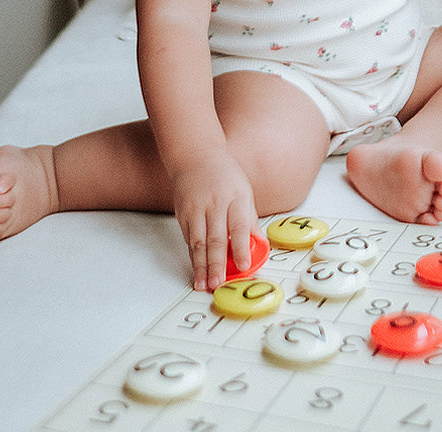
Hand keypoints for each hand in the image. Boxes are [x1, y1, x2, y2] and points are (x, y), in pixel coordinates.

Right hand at [169, 152, 259, 291]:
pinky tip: (197, 270)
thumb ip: (249, 219)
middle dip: (216, 264)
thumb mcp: (244, 192)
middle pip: (215, 238)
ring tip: (203, 284)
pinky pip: (188, 239)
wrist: (195, 157)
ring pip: (198, 242)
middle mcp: (214, 204)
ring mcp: (195, 209)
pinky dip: (193, 256)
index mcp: (235, 197)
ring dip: (201, 266)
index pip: (238, 226)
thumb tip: (259, 244)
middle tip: (218, 284)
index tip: (243, 266)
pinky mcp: (182, 214)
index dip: (241, 248)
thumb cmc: (224, 176)